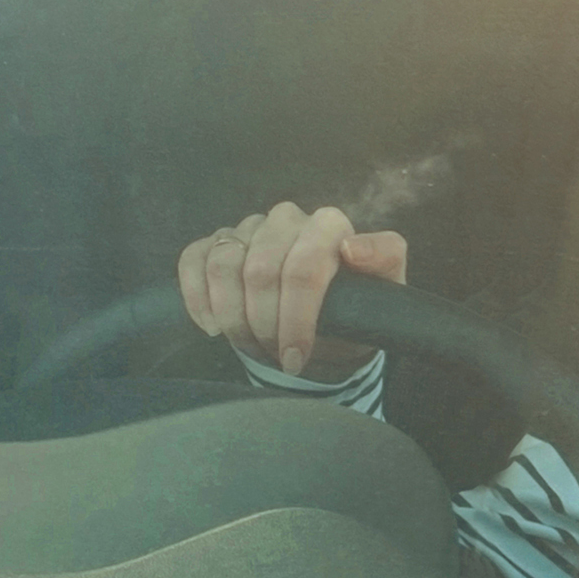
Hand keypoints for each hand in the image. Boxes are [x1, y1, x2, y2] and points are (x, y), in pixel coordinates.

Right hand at [176, 202, 407, 379]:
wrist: (327, 324)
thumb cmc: (357, 308)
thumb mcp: (385, 291)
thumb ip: (384, 260)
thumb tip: (353, 248)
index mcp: (329, 225)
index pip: (304, 266)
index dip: (297, 317)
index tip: (298, 355)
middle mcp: (287, 219)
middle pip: (259, 272)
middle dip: (266, 326)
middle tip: (278, 357)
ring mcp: (248, 229)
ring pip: (222, 267)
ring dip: (233, 319)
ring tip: (254, 347)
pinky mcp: (216, 243)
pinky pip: (193, 260)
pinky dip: (197, 299)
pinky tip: (213, 327)